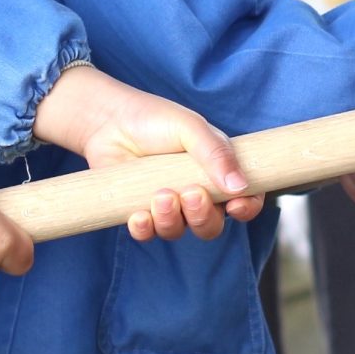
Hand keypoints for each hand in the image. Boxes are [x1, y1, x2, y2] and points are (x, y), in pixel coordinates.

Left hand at [34, 64, 264, 240]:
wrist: (108, 121)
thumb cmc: (154, 119)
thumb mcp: (190, 127)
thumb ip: (216, 153)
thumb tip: (239, 185)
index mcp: (217, 172)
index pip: (244, 199)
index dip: (246, 208)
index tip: (235, 205)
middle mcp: (195, 193)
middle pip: (211, 225)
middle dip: (203, 216)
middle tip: (190, 194)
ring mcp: (167, 206)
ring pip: (179, 231)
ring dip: (172, 220)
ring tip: (160, 195)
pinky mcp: (139, 213)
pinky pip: (148, 234)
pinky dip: (145, 230)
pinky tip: (138, 215)